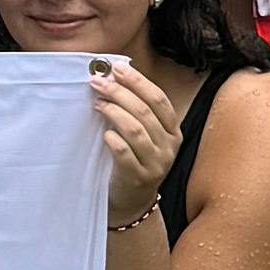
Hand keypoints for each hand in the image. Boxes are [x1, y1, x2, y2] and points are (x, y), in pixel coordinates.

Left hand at [88, 49, 184, 222]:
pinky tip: (104, 134)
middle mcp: (169, 146)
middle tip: (97, 82)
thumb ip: (135, 110)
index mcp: (172, 131)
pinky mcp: (138, 177)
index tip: (116, 68)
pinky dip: (113, 140)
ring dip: (114, 112)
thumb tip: (113, 76)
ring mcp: (156, 164)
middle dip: (119, 92)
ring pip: (136, 130)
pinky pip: (125, 154)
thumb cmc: (134, 159)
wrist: (132, 200)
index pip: (159, 99)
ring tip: (97, 104)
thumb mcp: (142, 135)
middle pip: (145, 111)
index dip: (138, 82)